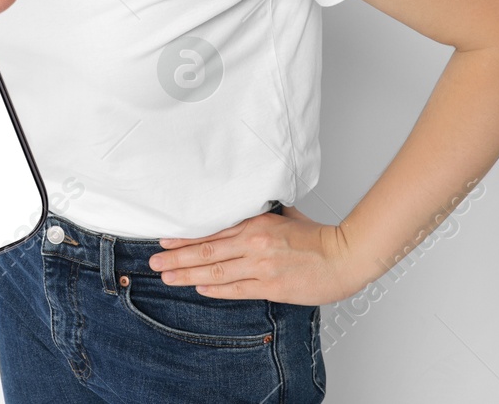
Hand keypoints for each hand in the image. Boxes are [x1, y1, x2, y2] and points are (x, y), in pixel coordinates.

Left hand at [148, 203, 365, 306]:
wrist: (344, 256)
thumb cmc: (318, 237)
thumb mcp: (285, 216)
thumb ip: (262, 214)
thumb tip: (245, 209)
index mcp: (256, 223)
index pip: (212, 231)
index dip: (185, 237)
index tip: (165, 241)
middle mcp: (254, 243)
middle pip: (206, 251)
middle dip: (177, 257)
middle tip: (154, 262)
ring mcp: (261, 266)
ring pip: (216, 271)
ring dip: (188, 275)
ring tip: (167, 277)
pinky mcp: (271, 286)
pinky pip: (236, 289)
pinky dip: (215, 289)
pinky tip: (199, 288)